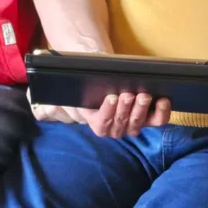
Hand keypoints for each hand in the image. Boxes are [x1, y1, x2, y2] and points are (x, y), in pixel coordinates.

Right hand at [31, 92, 171, 137]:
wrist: (105, 79)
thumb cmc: (90, 84)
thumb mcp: (73, 90)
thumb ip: (61, 97)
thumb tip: (44, 105)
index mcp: (97, 123)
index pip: (102, 123)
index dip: (108, 112)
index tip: (110, 97)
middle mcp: (115, 129)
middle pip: (121, 124)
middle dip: (125, 109)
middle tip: (128, 93)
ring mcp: (132, 124)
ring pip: (138, 123)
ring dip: (142, 110)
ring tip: (143, 95)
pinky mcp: (148, 118)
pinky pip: (156, 121)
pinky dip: (162, 112)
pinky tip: (163, 99)